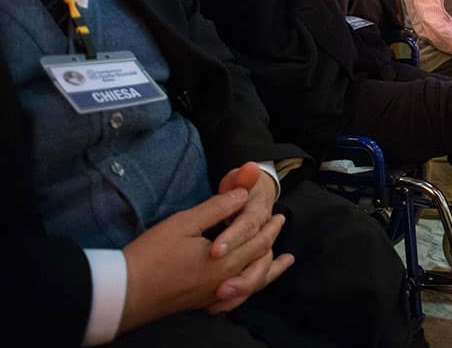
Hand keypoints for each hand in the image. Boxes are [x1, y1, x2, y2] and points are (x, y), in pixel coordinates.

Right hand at [119, 189, 290, 332]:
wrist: (123, 293)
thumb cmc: (152, 255)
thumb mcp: (184, 223)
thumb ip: (217, 208)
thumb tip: (242, 194)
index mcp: (225, 262)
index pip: (258, 242)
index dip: (270, 227)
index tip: (279, 215)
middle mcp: (225, 282)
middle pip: (258, 261)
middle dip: (271, 242)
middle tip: (280, 226)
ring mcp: (213, 296)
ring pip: (251, 283)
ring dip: (269, 270)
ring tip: (282, 264)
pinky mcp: (201, 303)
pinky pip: (236, 298)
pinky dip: (249, 288)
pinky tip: (247, 287)